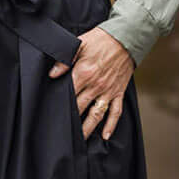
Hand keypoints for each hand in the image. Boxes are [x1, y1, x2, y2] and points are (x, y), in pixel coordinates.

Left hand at [48, 25, 133, 140]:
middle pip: (80, 107)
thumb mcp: (79, 44)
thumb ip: (64, 60)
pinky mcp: (118, 92)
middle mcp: (96, 85)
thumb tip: (52, 74)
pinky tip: (105, 135)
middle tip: (62, 133)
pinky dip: (111, 125)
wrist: (125, 38)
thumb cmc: (101, 40)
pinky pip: (115, 112)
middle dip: (71, 121)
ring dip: (88, 128)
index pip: (68, 93)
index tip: (52, 114)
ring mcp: (108, 91)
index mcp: (83, 73)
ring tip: (80, 140)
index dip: (60, 104)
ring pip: (97, 114)